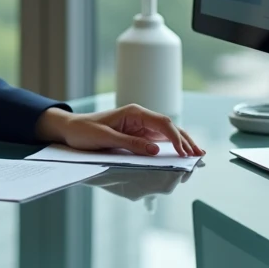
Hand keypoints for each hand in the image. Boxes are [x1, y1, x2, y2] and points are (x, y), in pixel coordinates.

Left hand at [35, 105, 203, 157]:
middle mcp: (140, 117)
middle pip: (169, 127)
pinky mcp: (137, 135)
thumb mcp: (106, 138)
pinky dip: (170, 147)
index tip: (183, 152)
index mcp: (134, 112)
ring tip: (196, 154)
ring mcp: (139, 126)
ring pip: (167, 133)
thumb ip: (131, 144)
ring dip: (181, 143)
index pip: (162, 123)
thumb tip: (155, 151)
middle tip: (199, 155)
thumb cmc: (84, 131)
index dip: (175, 138)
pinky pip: (157, 140)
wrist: (70, 129)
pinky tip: (180, 153)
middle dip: (185, 140)